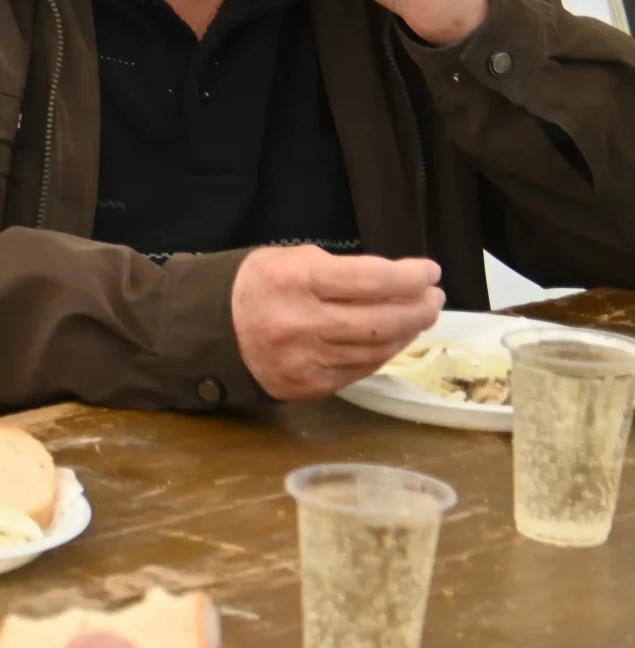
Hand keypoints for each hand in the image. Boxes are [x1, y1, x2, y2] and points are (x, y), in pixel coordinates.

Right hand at [232, 245, 441, 400]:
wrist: (214, 330)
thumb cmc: (259, 286)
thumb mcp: (294, 260)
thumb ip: (343, 270)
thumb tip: (398, 283)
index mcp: (295, 282)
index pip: (368, 280)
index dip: (408, 277)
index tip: (430, 272)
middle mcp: (300, 324)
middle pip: (380, 323)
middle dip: (418, 309)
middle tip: (433, 298)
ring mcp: (305, 361)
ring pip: (376, 351)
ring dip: (405, 333)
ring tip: (417, 316)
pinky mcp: (309, 387)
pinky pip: (360, 370)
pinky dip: (381, 353)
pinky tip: (388, 339)